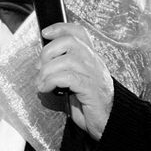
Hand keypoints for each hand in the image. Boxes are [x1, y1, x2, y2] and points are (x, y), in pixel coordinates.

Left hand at [35, 23, 113, 140]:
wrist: (110, 122)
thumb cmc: (90, 104)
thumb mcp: (76, 81)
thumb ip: (63, 70)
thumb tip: (41, 66)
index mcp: (90, 57)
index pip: (78, 32)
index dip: (61, 28)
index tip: (45, 32)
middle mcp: (93, 62)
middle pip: (70, 41)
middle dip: (48, 51)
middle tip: (40, 67)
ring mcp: (93, 74)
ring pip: (66, 60)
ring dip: (47, 71)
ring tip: (41, 82)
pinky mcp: (90, 89)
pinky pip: (68, 77)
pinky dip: (51, 81)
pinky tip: (46, 88)